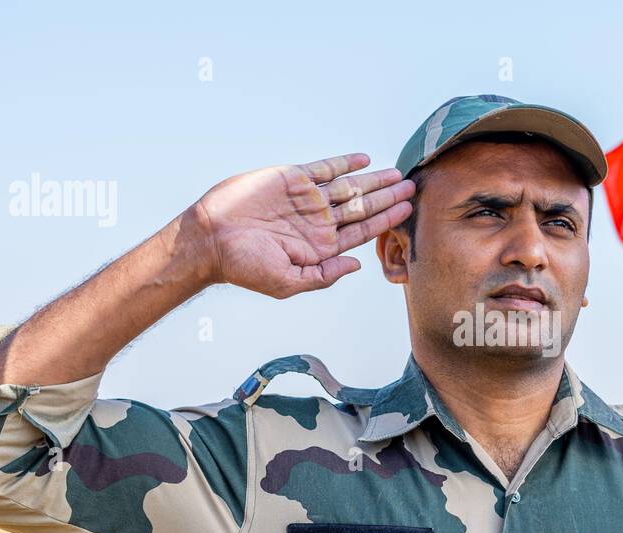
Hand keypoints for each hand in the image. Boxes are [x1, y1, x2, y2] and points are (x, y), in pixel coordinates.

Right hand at [189, 153, 413, 298]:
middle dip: (388, 197)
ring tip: (396, 173)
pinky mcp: (291, 180)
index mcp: (321, 247)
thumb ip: (324, 276)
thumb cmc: (245, 266)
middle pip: (362, 207)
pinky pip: (323, 169)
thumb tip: (357, 266)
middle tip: (412, 186)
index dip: (386, 219)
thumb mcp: (288, 282)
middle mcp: (318, 222)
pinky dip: (342, 163)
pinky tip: (362, 159)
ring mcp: (306, 200)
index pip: (362, 231)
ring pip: (348, 187)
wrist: (210, 239)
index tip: (408, 209)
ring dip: (372, 180)